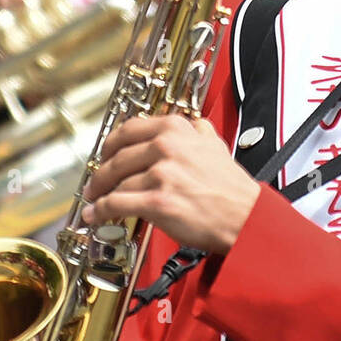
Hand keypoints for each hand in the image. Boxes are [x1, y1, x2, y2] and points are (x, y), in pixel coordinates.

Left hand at [81, 114, 259, 253]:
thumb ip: (200, 130)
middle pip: (117, 156)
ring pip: (115, 182)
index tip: (105, 153)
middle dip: (101, 172)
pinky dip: (100, 211)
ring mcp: (161, 174)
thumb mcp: (217, 145)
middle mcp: (166, 147)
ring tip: (96, 201)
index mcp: (177, 128)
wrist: (245, 217)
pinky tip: (94, 215)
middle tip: (95, 182)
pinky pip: (116, 204)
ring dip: (100, 194)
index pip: (129, 129)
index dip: (111, 144)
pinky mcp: (157, 202)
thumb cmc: (232, 188)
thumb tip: (194, 123)